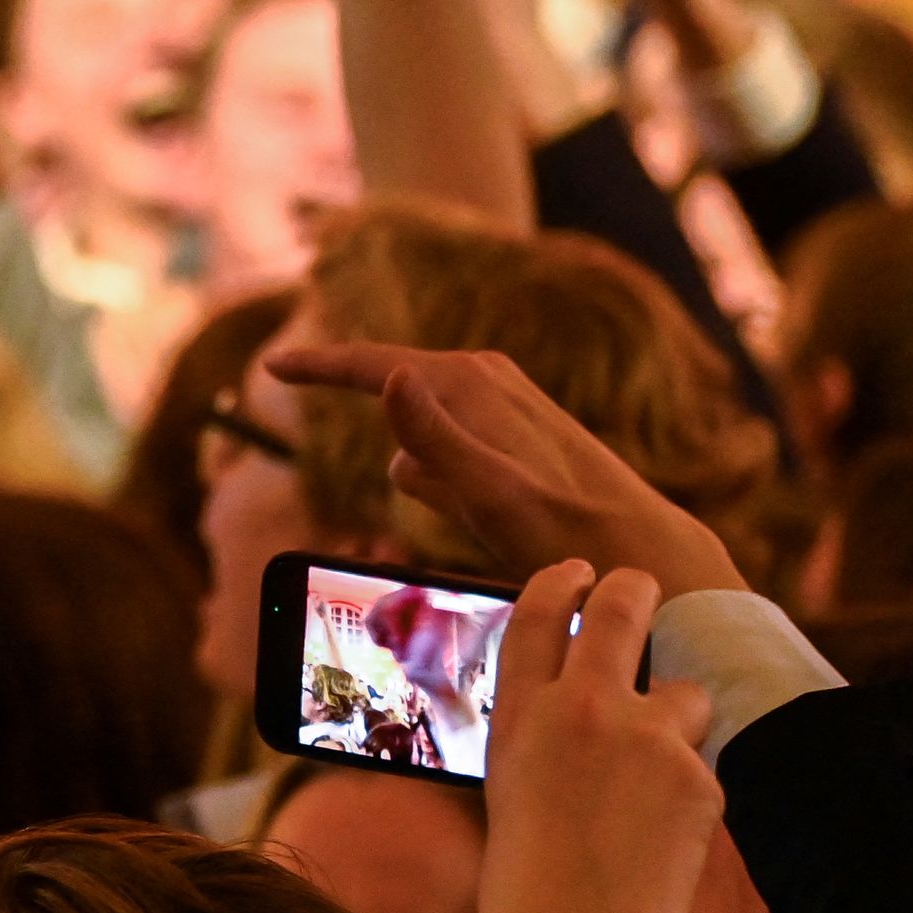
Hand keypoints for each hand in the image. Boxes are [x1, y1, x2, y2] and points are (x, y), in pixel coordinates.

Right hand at [264, 342, 746, 597]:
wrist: (641, 549)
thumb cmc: (562, 530)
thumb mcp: (487, 492)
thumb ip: (434, 436)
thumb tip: (389, 375)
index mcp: (469, 383)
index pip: (372, 363)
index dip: (318, 367)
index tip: (271, 368)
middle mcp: (486, 378)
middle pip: (391, 378)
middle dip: (349, 390)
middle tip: (291, 384)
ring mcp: (504, 400)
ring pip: (420, 413)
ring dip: (401, 440)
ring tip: (393, 475)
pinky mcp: (515, 428)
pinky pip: (447, 434)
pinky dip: (430, 459)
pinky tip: (443, 494)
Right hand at [478, 560, 721, 912]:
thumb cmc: (525, 886)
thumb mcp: (513, 785)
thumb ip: (542, 731)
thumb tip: (576, 704)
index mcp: (520, 712)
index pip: (538, 611)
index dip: (561, 581)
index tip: (579, 571)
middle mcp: (582, 708)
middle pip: (623, 605)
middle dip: (638, 591)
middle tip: (644, 592)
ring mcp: (646, 739)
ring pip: (685, 689)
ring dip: (677, 715)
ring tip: (656, 772)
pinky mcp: (697, 778)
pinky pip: (702, 762)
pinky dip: (690, 788)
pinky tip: (665, 837)